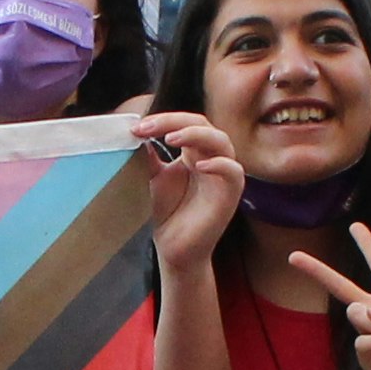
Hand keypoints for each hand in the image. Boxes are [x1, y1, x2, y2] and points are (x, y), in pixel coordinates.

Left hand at [128, 106, 242, 270]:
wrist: (175, 249)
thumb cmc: (168, 213)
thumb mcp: (154, 178)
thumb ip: (149, 156)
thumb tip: (137, 132)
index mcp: (195, 151)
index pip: (186, 122)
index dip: (163, 120)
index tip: (136, 128)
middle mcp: (212, 158)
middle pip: (203, 124)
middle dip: (174, 121)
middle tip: (148, 128)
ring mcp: (223, 175)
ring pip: (222, 142)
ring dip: (196, 135)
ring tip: (171, 139)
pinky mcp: (230, 194)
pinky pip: (233, 172)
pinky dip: (219, 164)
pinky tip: (197, 166)